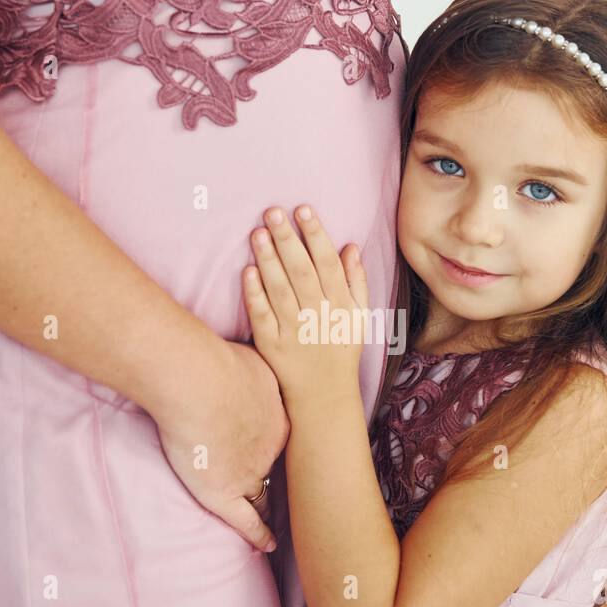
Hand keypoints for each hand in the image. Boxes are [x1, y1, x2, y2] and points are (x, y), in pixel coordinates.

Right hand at [153, 337, 289, 553]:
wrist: (197, 381)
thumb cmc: (217, 362)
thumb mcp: (250, 358)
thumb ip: (251, 369)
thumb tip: (245, 362)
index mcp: (277, 420)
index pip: (281, 440)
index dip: (277, 446)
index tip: (278, 449)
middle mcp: (269, 450)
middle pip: (277, 468)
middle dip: (281, 478)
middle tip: (294, 491)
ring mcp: (247, 474)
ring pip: (263, 497)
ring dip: (270, 508)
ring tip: (278, 520)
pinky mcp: (222, 493)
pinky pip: (246, 522)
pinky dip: (259, 535)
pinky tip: (268, 544)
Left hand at [242, 205, 367, 405]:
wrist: (324, 396)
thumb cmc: (341, 350)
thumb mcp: (359, 316)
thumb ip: (356, 281)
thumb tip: (350, 246)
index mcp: (340, 305)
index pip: (327, 263)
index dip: (315, 235)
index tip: (303, 209)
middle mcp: (318, 316)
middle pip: (301, 272)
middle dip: (288, 239)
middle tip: (273, 211)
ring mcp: (294, 331)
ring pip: (280, 290)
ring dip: (269, 260)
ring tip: (257, 232)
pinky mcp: (272, 345)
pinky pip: (262, 316)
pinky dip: (255, 294)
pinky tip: (248, 271)